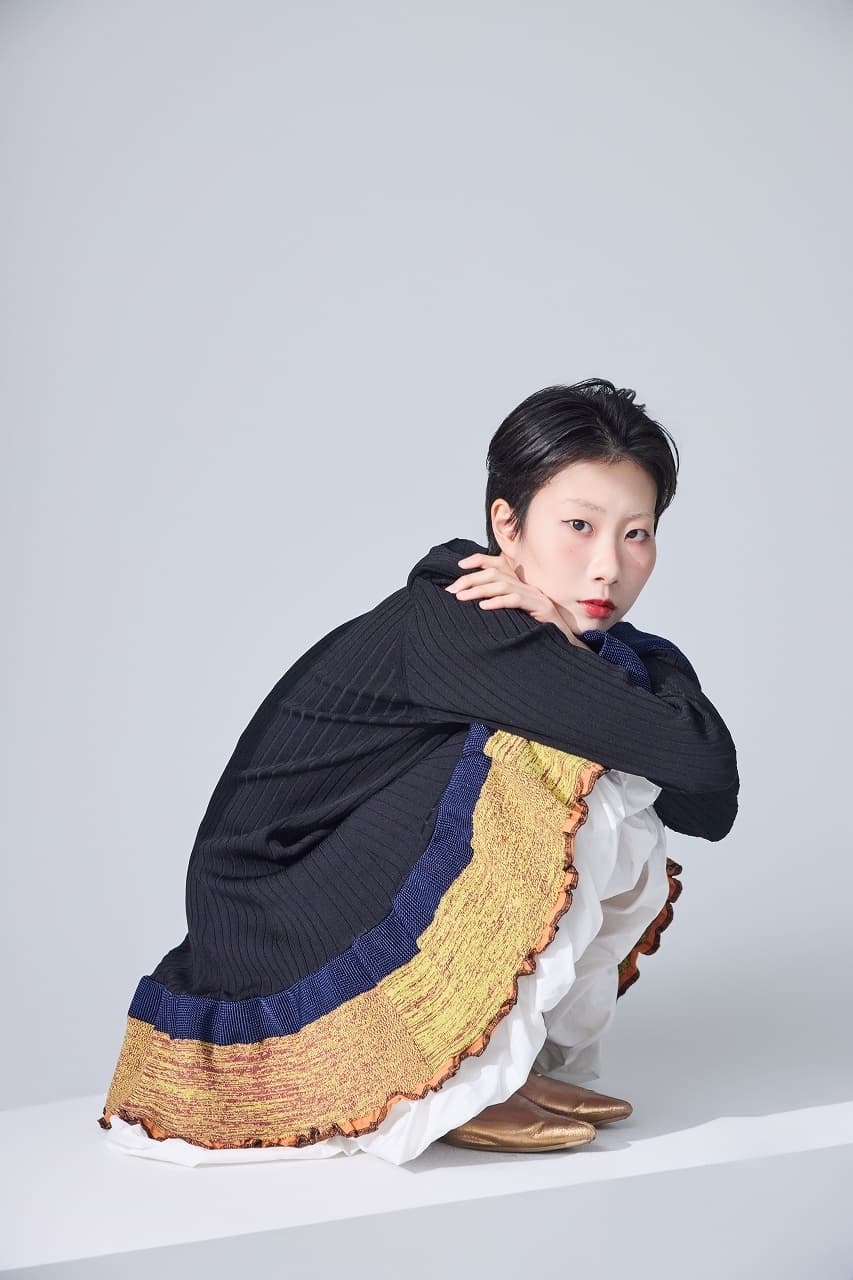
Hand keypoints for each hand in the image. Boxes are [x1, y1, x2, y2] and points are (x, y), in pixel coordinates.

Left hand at [445, 553, 595, 649]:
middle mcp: (527, 586)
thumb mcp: (514, 614)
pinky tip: (483, 607)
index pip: (498, 563)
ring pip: (503, 585)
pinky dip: (498, 602)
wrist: (563, 644)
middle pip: (496, 573)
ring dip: (479, 591)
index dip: (479, 561)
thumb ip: (499, 603)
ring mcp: (534, 596)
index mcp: (520, 584)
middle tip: (452, 590)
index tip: (459, 566)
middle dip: (471, 579)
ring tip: (461, 598)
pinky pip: (516, 601)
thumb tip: (474, 602)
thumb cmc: (536, 631)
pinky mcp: (540, 608)